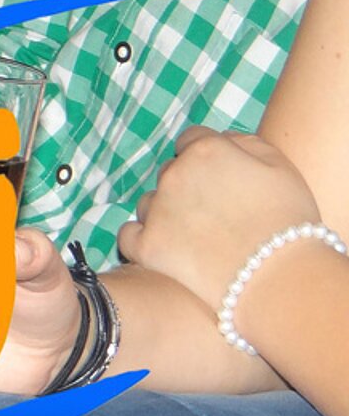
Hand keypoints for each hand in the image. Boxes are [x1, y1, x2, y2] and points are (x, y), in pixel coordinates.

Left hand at [121, 125, 318, 311]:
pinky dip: (143, 239)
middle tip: (215, 211)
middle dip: (188, 185)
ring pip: (149, 202)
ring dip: (165, 212)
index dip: (207, 158)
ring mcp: (156, 210)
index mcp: (205, 150)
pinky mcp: (146, 245)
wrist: (279, 277)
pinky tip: (164, 247)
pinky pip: (128, 235)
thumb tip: (223, 137)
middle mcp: (173, 174)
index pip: (192, 140)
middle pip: (171, 171)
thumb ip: (247, 142)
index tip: (221, 177)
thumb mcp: (281, 167)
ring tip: (196, 236)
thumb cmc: (288, 221)